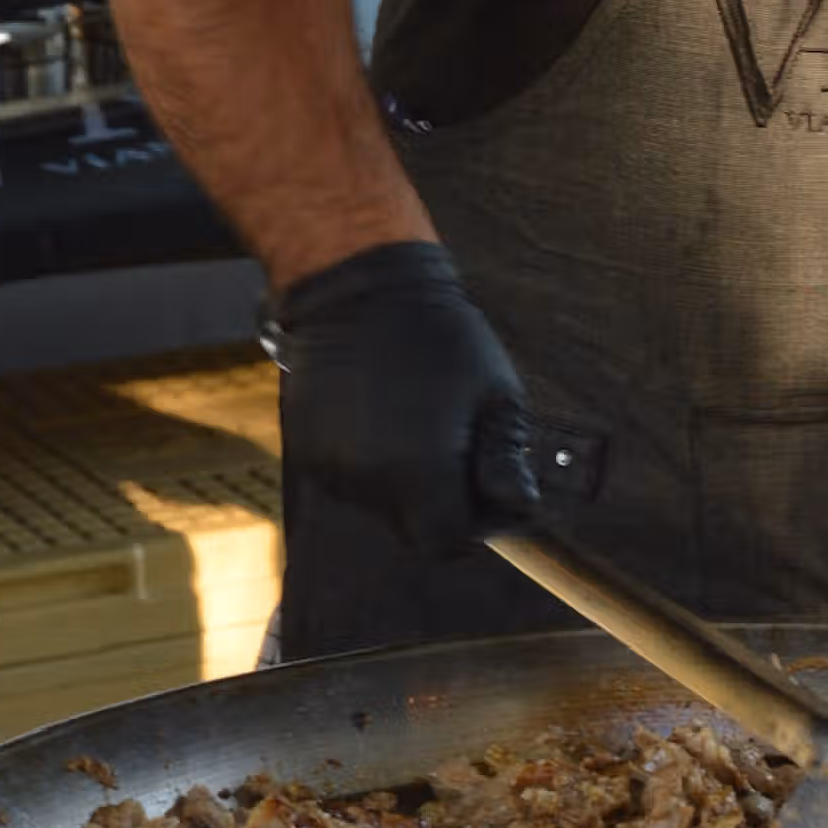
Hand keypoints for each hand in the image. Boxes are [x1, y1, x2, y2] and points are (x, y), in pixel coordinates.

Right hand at [271, 241, 536, 553]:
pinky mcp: (308, 451)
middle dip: (441, 502)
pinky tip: (383, 412)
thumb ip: (506, 460)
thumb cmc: (442, 335)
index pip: (447, 542)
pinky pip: (350, 477)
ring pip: (381, 503)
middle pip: (412, 527)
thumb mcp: (495, 393)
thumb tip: (520, 508)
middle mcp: (366, 481)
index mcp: (418, 472)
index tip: (486, 486)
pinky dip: (371, 460)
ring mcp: (331, 467)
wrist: (358, 286)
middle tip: (458, 445)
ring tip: (417, 417)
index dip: (474, 524)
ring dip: (405, 480)